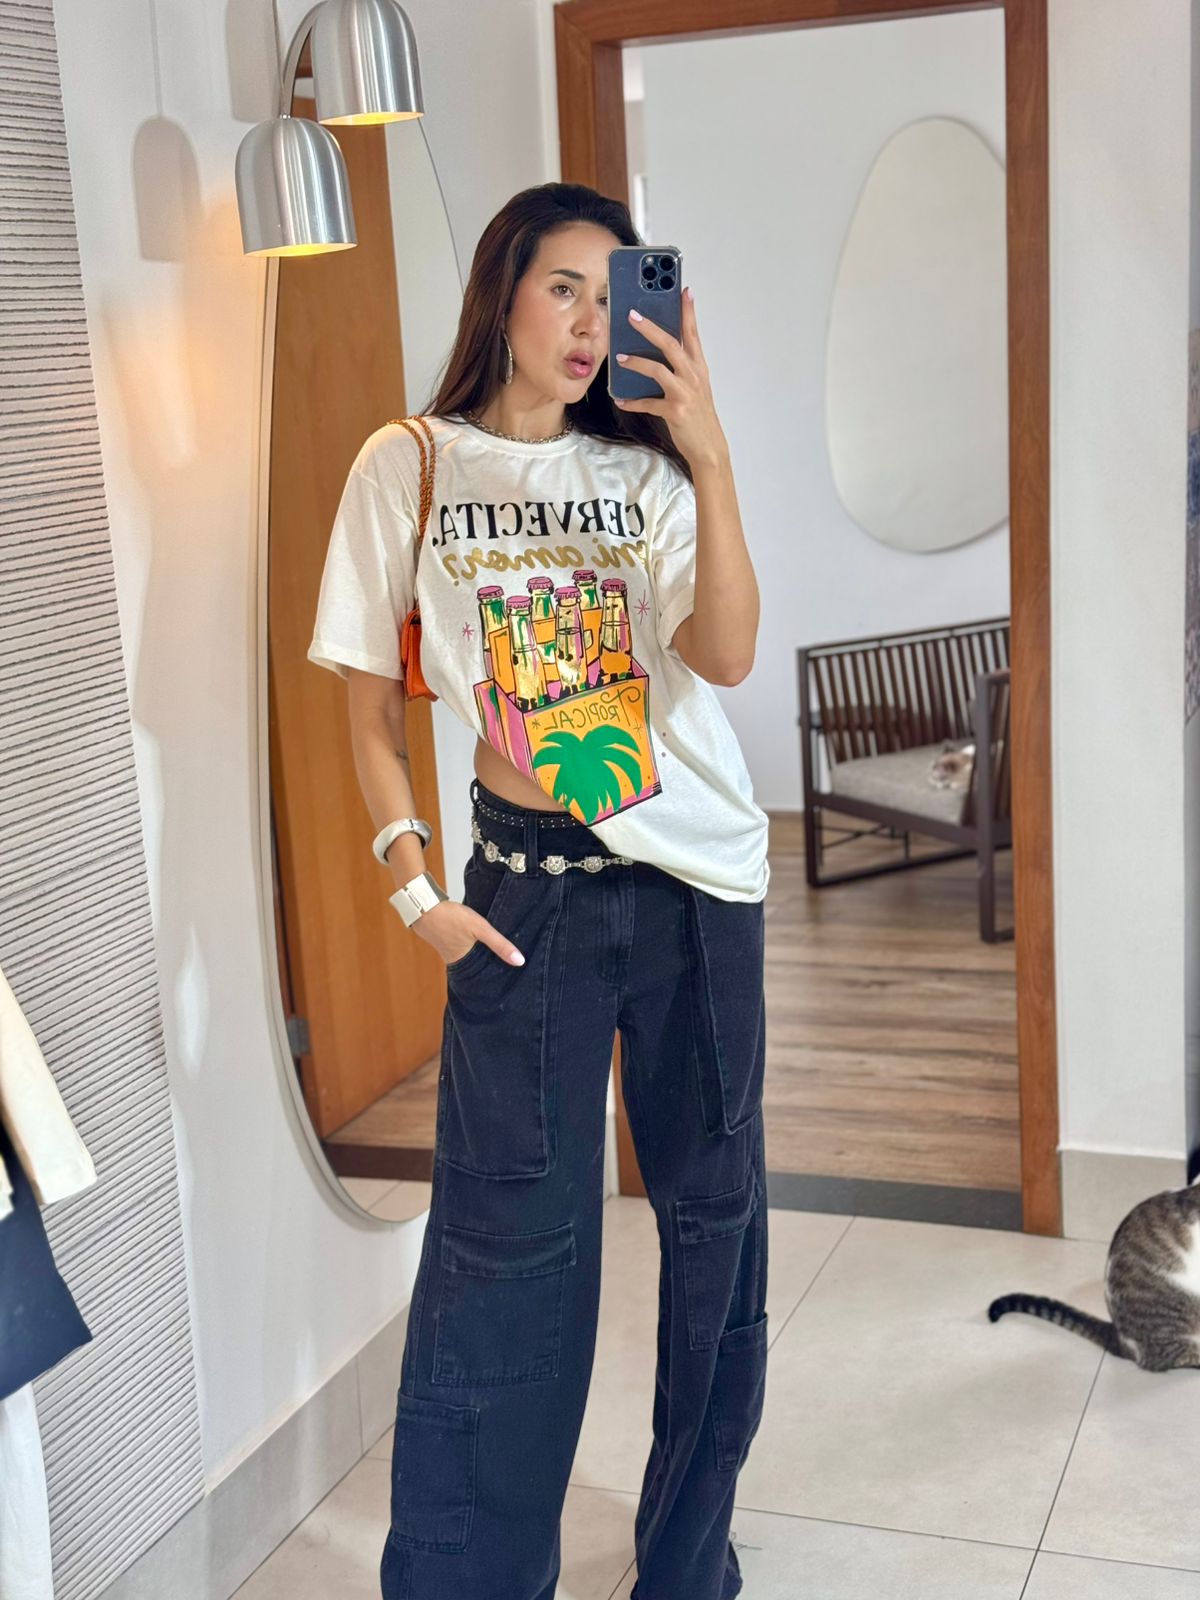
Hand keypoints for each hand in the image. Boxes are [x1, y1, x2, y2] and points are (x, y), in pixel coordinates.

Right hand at [411, 897, 524, 967]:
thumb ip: (499, 944)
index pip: (482, 977)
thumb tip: (520, 961)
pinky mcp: (444, 940)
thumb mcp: (480, 928)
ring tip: (497, 956)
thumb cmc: (451, 917)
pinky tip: (477, 942)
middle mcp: (454, 961)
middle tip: (508, 968)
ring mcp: (447, 951)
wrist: (423, 905)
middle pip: (476, 968)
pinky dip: (471, 947)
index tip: (510, 980)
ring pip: (469, 957)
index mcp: (463, 964)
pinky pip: (462, 948)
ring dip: (480, 956)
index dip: (495, 978)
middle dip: (489, 967)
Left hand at [612, 286, 727, 469]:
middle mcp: (693, 376)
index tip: (684, 291)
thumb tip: (657, 351)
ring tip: (620, 358)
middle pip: (671, 344)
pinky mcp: (675, 411)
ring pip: (658, 369)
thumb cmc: (699, 414)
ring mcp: (685, 393)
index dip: (688, 312)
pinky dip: (633, 402)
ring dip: (636, 362)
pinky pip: (648, 403)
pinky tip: (621, 400)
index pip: (693, 333)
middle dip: (651, 328)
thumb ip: (681, 366)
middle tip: (632, 315)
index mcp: (699, 367)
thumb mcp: (695, 385)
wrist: (709, 446)